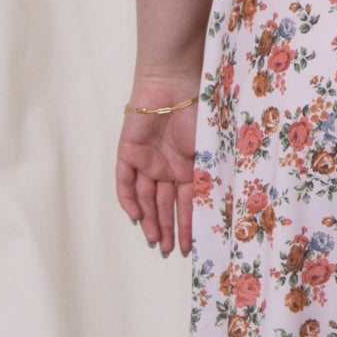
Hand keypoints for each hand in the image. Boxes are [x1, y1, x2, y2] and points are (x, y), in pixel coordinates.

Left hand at [115, 77, 199, 256]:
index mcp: (187, 167)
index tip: (191, 247)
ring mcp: (146, 160)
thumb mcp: (207, 154)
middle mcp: (165, 167)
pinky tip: (136, 217)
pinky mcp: (128, 152)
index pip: (185, 202)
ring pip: (144, 197)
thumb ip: (204, 182)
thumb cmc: (198, 115)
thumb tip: (212, 213)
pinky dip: (129, 199)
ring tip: (156, 241)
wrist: (175, 86)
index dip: (188, 225)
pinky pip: (125, 182)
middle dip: (167, 228)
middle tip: (169, 250)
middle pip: (162, 204)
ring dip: (149, 219)